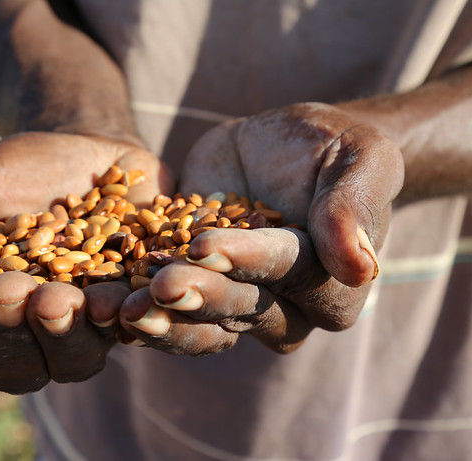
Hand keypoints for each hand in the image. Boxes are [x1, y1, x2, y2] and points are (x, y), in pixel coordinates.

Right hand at [0, 132, 171, 392]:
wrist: (80, 143)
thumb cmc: (6, 175)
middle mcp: (32, 333)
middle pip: (17, 372)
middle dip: (8, 335)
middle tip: (8, 289)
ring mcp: (85, 325)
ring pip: (77, 362)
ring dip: (64, 335)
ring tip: (58, 296)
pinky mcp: (131, 302)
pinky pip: (133, 327)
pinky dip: (121, 318)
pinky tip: (110, 297)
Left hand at [119, 102, 402, 352]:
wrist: (288, 146)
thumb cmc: (336, 147)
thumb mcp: (359, 159)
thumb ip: (353, 207)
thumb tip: (362, 267)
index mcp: (334, 282)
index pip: (291, 272)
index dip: (249, 260)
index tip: (206, 245)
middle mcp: (289, 306)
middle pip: (245, 307)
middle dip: (202, 296)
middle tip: (161, 285)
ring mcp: (241, 303)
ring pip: (206, 325)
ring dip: (167, 321)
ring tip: (125, 311)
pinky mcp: (201, 289)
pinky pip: (174, 312)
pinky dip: (145, 311)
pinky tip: (109, 305)